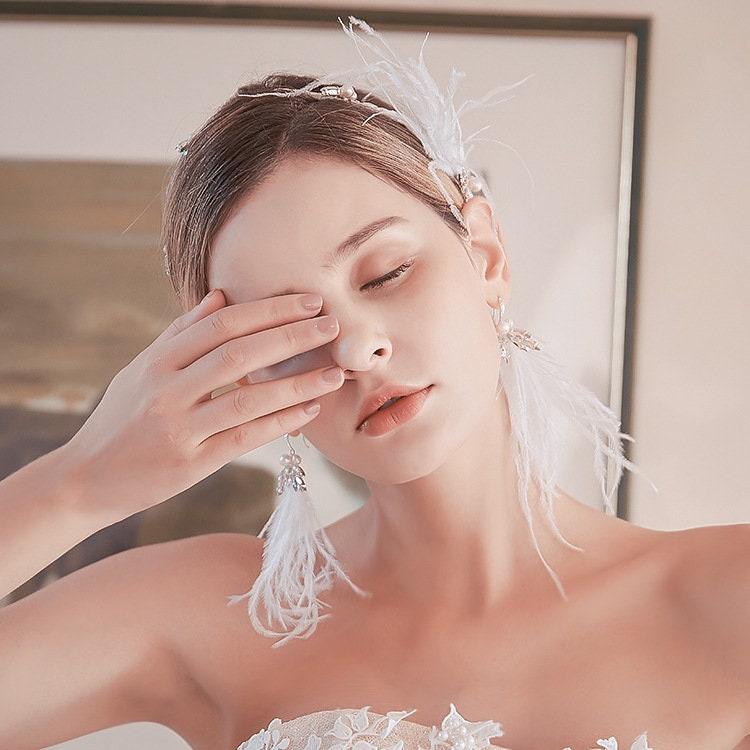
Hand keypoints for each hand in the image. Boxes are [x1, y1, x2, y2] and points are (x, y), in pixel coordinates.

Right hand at [62, 290, 342, 524]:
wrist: (84, 480)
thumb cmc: (119, 420)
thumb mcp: (140, 370)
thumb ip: (181, 334)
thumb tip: (220, 296)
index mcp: (156, 360)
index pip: (220, 324)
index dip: (267, 310)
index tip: (307, 302)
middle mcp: (166, 389)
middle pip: (238, 353)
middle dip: (290, 336)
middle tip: (331, 325)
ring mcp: (178, 427)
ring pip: (247, 398)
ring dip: (297, 384)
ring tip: (334, 373)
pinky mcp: (190, 463)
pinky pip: (244, 438)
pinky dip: (280, 422)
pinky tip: (309, 411)